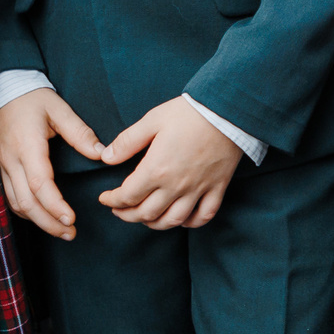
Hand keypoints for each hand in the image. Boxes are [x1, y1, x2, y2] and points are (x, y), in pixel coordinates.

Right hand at [0, 87, 103, 239]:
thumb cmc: (34, 99)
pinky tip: (42, 217)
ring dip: (37, 221)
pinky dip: (26, 212)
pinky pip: (9, 197)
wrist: (6, 90)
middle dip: (48, 222)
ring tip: (61, 231)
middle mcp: (11, 160)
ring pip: (15, 204)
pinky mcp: (0, 169)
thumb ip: (80, 132)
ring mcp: (2, 166)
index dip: (54, 205)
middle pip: (26, 202)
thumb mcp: (59, 108)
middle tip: (71, 234)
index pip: (39, 184)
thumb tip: (102, 153)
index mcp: (27, 146)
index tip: (71, 219)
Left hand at [99, 96, 242, 228]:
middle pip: (146, 214)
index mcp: (156, 169)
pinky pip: (203, 216)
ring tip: (145, 218)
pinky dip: (190, 223)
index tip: (105, 198)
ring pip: (172, 220)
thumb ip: (127, 141)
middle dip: (127, 215)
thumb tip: (106, 157)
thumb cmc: (189, 112)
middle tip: (119, 210)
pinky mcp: (216, 188)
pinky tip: (181, 219)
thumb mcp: (152, 120)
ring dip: (154, 223)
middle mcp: (176, 185)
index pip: (127, 196)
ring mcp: (198, 189)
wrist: (228, 110)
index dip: (112, 200)